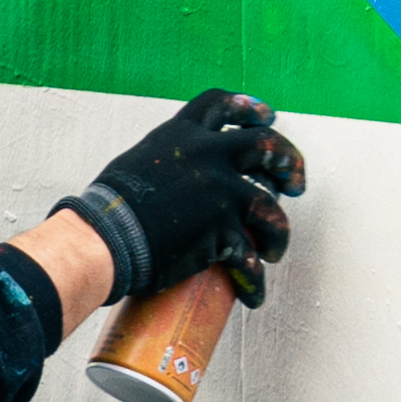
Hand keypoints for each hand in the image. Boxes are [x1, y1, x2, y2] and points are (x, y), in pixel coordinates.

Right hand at [60, 90, 304, 305]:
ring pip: (271, 208)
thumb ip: (169, 160)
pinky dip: (254, 281)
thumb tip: (180, 171)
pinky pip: (250, 259)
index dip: (249, 109)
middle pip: (265, 144)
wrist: (104, 237)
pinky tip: (253, 296)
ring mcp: (220, 191)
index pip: (221, 105)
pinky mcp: (223, 230)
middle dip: (289, 162)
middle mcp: (208, 155)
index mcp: (183, 134)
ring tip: (275, 250)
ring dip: (279, 232)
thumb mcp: (140, 162)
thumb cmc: (110, 206)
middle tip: (296, 183)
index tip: (267, 117)